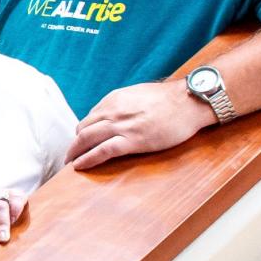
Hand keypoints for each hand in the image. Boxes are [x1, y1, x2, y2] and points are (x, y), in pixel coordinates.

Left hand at [67, 81, 211, 170]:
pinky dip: (87, 159)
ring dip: (75, 153)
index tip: (81, 141)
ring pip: (86, 139)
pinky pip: (101, 151)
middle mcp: (113, 111)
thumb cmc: (170, 99)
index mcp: (114, 99)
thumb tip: (113, 114)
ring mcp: (121, 126)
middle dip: (74, 144)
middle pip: (83, 129)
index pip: (90, 118)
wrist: (189, 101)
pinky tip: (79, 166)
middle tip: (70, 155)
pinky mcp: (132, 140)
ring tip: (70, 163)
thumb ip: (123, 104)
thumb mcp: (139, 94)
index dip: (84, 132)